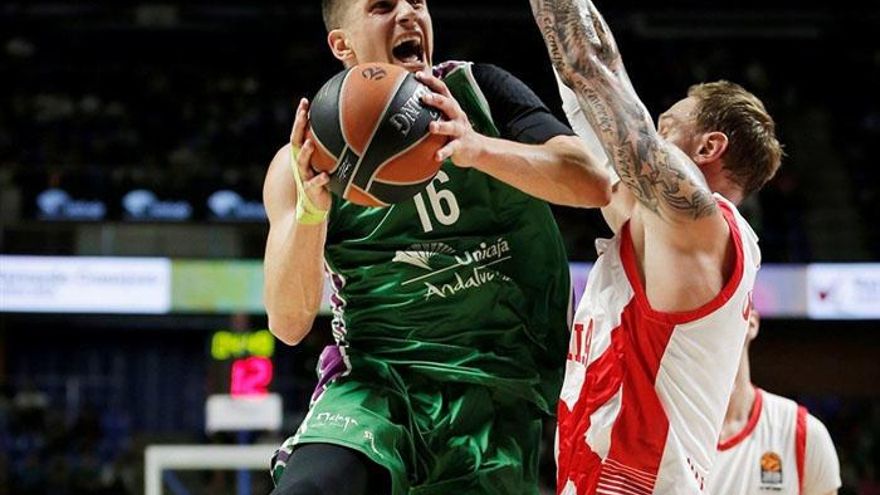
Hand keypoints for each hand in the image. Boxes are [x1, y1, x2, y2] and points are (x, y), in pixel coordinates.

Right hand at [290, 98, 330, 212]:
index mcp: (304, 155)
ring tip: (310, 144)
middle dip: (299, 127)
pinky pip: (314, 183)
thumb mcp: (326, 163)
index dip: (300, 117)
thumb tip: (354, 133)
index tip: (304, 101)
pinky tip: (325, 176)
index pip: (300, 132)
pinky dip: (319, 179)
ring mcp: (305, 176)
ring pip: (302, 162)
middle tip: (303, 114)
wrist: (314, 206)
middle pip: (297, 141)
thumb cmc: (323, 181)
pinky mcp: (311, 190)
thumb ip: (333, 150)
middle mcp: (301, 163)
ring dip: (306, 153)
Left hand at [415, 72, 485, 166]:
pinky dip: (444, 152)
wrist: (477, 148)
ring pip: (451, 126)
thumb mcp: (445, 117)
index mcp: (451, 106)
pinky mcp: (461, 145)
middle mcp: (456, 115)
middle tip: (423, 97)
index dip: (431, 81)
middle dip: (436, 100)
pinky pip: (451, 148)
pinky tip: (436, 156)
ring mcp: (460, 130)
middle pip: (447, 104)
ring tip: (431, 127)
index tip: (417, 75)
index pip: (442, 89)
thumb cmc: (454, 131)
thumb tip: (403, 105)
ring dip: (441, 126)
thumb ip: (430, 111)